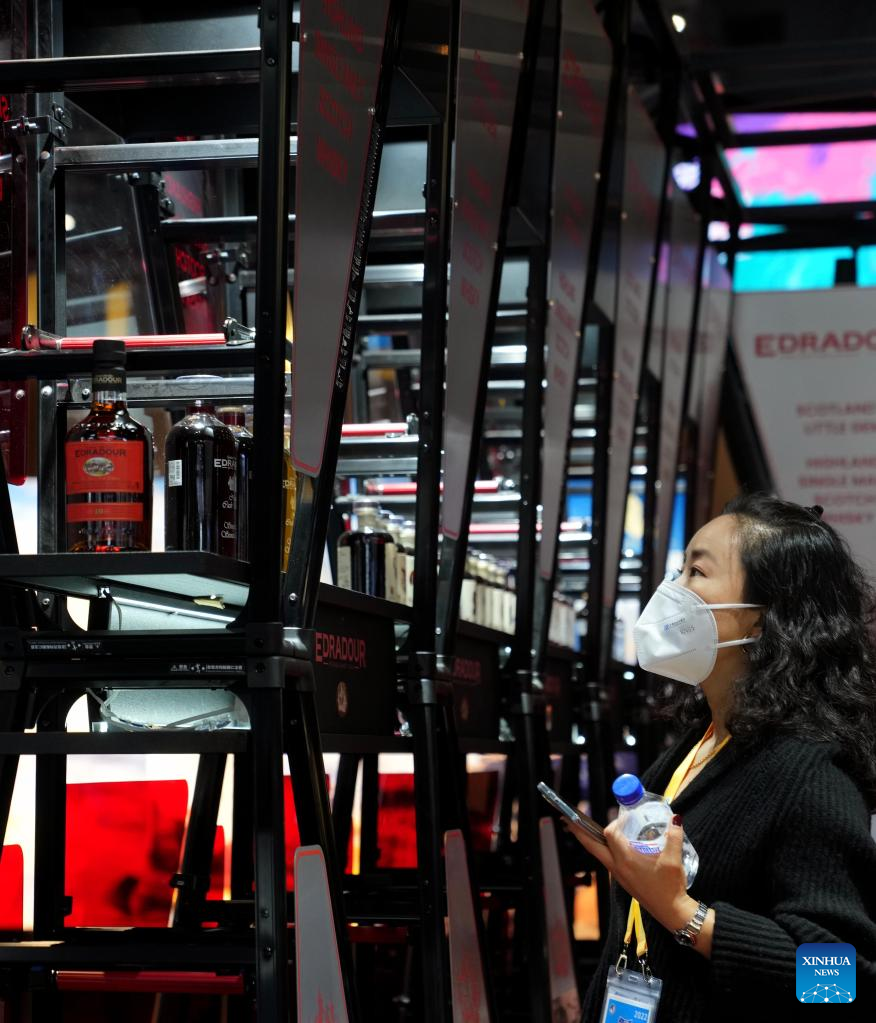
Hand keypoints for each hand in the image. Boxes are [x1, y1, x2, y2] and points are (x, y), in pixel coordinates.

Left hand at [563, 816, 696, 933]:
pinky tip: (610, 845)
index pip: (610, 834)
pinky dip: (602, 849)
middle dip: (578, 832)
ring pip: (597, 854)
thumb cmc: (670, 887)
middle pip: (591, 846)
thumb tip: (675, 819)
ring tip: (581, 828)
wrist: (671, 912)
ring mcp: (618, 875)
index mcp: (627, 860)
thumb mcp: (674, 860)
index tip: (626, 817)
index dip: (616, 822)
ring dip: (589, 840)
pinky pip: (606, 860)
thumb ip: (674, 837)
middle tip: (566, 819)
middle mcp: (617, 867)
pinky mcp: (622, 880)